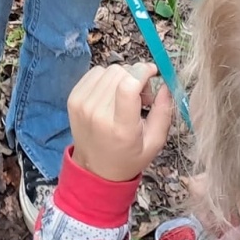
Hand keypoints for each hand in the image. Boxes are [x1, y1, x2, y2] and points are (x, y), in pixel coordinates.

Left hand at [67, 64, 173, 182]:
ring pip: (108, 70)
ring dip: (122, 77)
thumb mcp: (154, 142)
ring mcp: (82, 105)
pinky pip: (95, 72)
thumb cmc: (128, 157)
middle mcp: (98, 114)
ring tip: (125, 97)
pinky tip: (111, 95)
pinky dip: (107, 78)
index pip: (128, 86)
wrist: (95, 169)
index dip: (143, 72)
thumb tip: (166, 84)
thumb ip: (163, 112)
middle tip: (141, 96)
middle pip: (120, 74)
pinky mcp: (73, 98)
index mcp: (121, 128)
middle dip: (136, 77)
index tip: (153, 73)